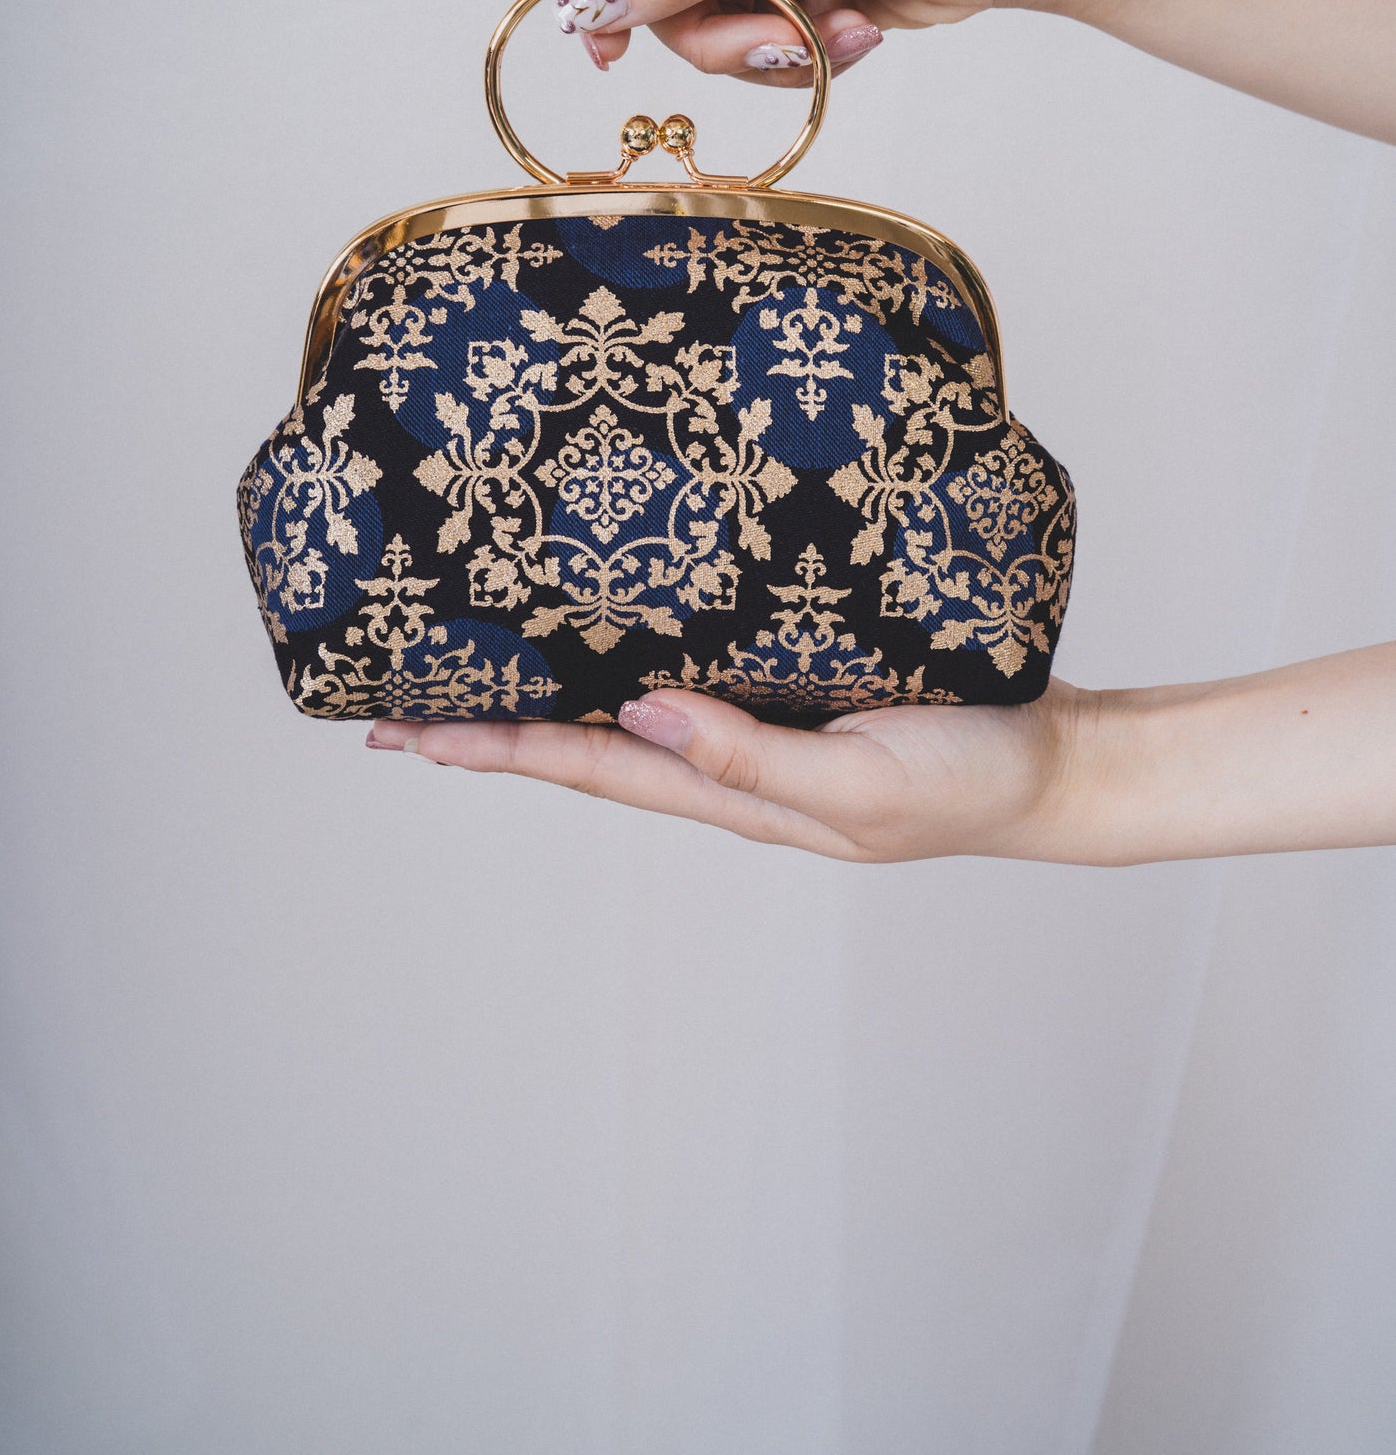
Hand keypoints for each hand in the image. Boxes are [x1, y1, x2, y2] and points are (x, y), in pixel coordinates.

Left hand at [368, 643, 1395, 864]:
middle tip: (399, 715)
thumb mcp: (859, 780)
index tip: (410, 734)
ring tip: (472, 691)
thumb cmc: (970, 777)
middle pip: (589, 753)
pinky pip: (690, 698)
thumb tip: (641, 715)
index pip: (592, 766)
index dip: (499, 749)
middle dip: (494, 736)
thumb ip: (752, 754)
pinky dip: (627, 686)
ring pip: (630, 728)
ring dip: (548, 714)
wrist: (1055, 770)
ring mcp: (761, 741)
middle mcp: (731, 769)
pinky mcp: (797, 703)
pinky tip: (607, 662)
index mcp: (738, 792)